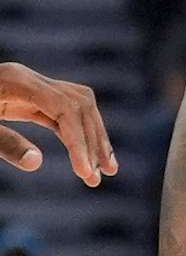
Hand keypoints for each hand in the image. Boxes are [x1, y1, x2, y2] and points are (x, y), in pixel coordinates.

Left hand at [0, 63, 114, 185]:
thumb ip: (3, 143)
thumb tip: (36, 162)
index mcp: (17, 81)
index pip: (65, 108)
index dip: (80, 141)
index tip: (86, 173)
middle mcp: (29, 78)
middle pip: (80, 103)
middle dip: (94, 140)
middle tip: (99, 177)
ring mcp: (32, 85)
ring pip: (79, 106)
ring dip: (94, 136)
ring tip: (105, 170)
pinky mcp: (29, 97)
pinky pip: (64, 112)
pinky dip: (78, 134)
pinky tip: (85, 156)